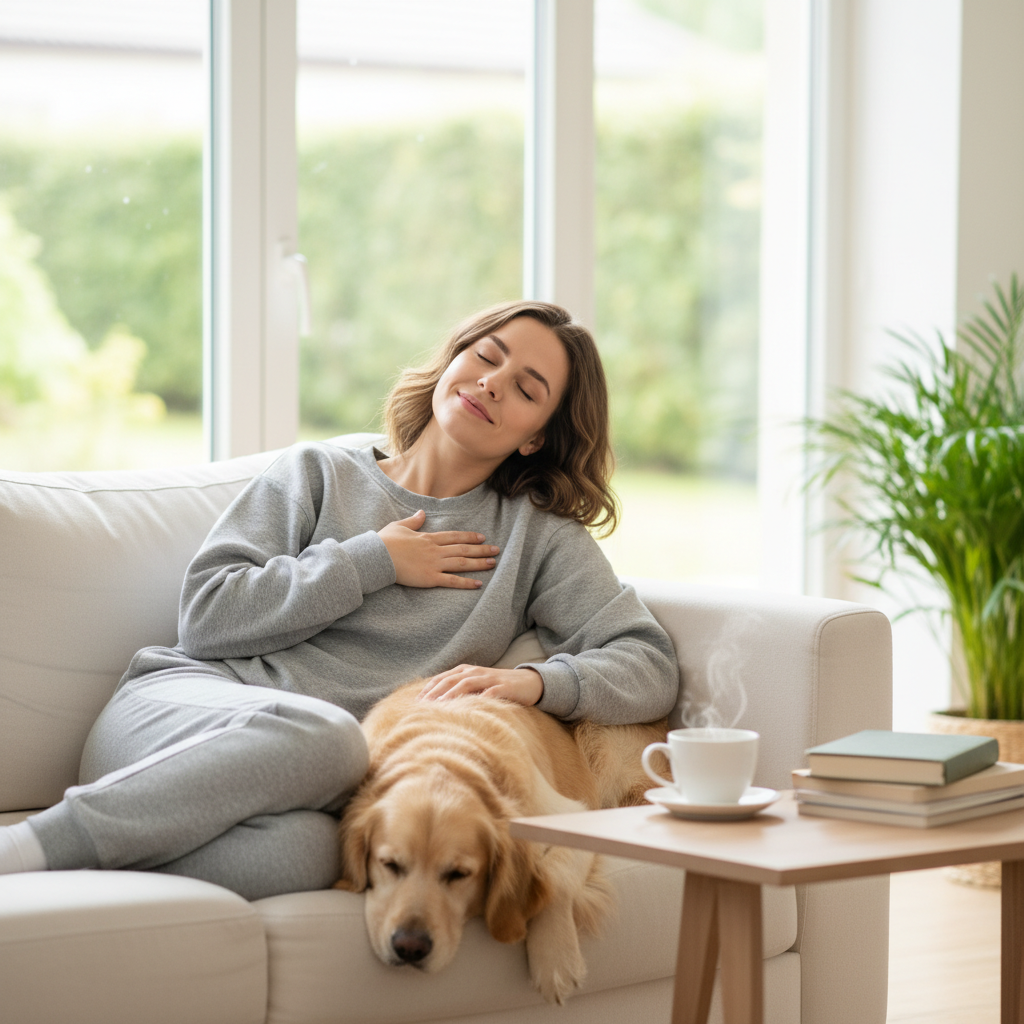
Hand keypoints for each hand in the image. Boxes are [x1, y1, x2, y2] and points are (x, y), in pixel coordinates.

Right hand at [378, 510, 498, 589]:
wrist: (377, 557)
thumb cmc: (385, 542)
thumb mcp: (399, 526)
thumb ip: (413, 520)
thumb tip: (422, 513)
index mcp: (428, 537)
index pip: (454, 536)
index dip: (469, 536)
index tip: (482, 537)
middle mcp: (435, 550)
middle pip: (463, 549)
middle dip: (481, 549)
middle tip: (496, 550)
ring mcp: (434, 564)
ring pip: (462, 563)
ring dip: (479, 563)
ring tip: (493, 563)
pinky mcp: (430, 578)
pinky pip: (452, 581)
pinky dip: (466, 583)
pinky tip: (478, 584)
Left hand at [418, 665, 543, 706]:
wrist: (529, 682)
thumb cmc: (498, 687)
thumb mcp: (476, 687)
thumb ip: (458, 692)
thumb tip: (435, 706)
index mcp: (466, 671)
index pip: (442, 678)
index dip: (428, 689)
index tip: (416, 702)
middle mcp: (475, 672)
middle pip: (451, 680)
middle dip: (435, 691)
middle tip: (422, 705)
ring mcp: (490, 679)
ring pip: (467, 683)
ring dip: (452, 694)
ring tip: (441, 706)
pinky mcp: (504, 687)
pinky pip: (491, 693)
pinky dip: (480, 699)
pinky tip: (472, 707)